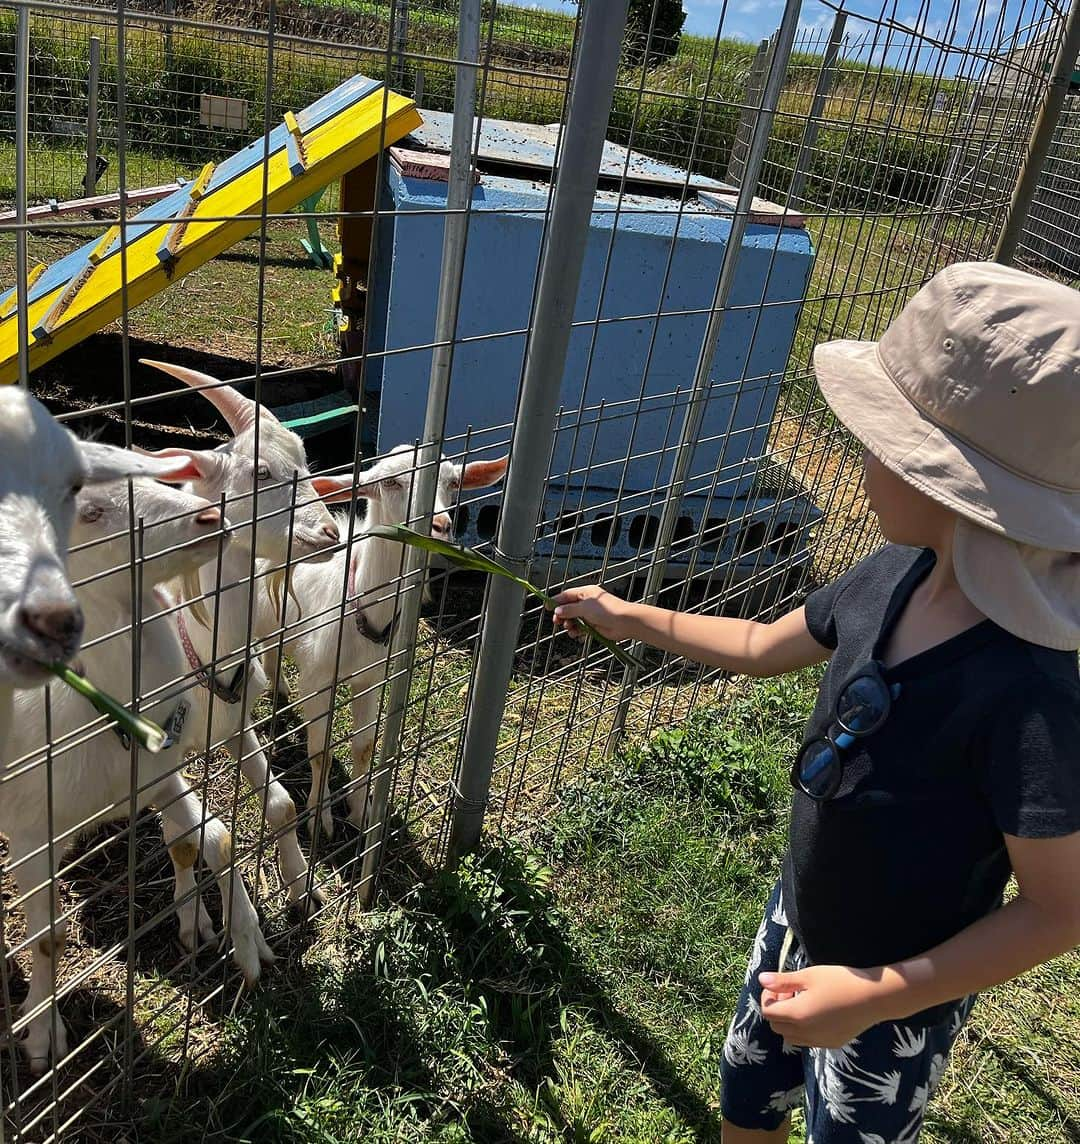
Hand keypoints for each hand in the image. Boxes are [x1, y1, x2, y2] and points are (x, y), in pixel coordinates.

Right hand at [550, 584, 633, 641]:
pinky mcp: (594, 625)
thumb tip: (558, 611)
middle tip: (556, 622)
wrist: (624, 622)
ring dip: (569, 624)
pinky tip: (576, 634)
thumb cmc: (606, 610)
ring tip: (569, 628)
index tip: (547, 607)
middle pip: (569, 608)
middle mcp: (587, 602)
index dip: (556, 601)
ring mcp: (591, 614)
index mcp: (586, 593)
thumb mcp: (584, 607)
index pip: (567, 595)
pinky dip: (577, 631)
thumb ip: (569, 609)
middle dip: (562, 615)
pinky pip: (581, 627)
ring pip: (574, 619)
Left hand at [759, 964, 897, 1048]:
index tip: (780, 986)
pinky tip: (817, 1012)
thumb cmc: (839, 980)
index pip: (768, 1012)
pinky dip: (803, 1029)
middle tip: (790, 992)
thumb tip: (761, 980)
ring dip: (789, 1022)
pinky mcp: (832, 1043)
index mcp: (797, 1015)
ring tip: (803, 1002)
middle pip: (777, 1027)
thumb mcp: (808, 976)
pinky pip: (808, 1041)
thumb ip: (783, 981)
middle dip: (777, 1010)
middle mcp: (806, 1033)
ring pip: (791, 1037)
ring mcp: (819, 1041)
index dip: (768, 998)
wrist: (873, 997)